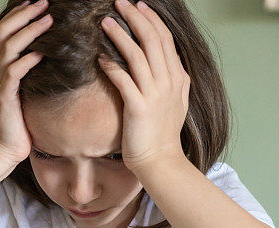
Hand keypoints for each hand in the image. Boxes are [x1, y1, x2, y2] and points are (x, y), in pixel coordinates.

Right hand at [0, 0, 52, 164]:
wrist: (1, 148)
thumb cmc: (15, 121)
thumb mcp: (20, 90)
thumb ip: (27, 71)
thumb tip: (47, 55)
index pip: (3, 30)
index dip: (18, 13)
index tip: (36, 2)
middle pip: (4, 30)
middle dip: (25, 14)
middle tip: (45, 2)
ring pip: (9, 46)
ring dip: (30, 31)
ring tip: (49, 19)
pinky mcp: (4, 95)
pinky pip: (15, 71)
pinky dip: (29, 59)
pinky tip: (43, 52)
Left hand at [98, 0, 189, 171]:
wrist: (161, 162)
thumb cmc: (162, 135)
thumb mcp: (176, 103)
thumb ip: (172, 81)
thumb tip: (165, 64)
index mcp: (178, 78)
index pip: (165, 39)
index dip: (151, 19)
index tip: (138, 5)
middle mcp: (169, 82)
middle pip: (152, 39)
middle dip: (135, 17)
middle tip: (120, 2)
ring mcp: (155, 94)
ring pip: (138, 55)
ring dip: (120, 35)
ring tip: (105, 21)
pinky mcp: (139, 107)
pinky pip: (123, 79)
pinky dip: (111, 65)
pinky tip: (99, 56)